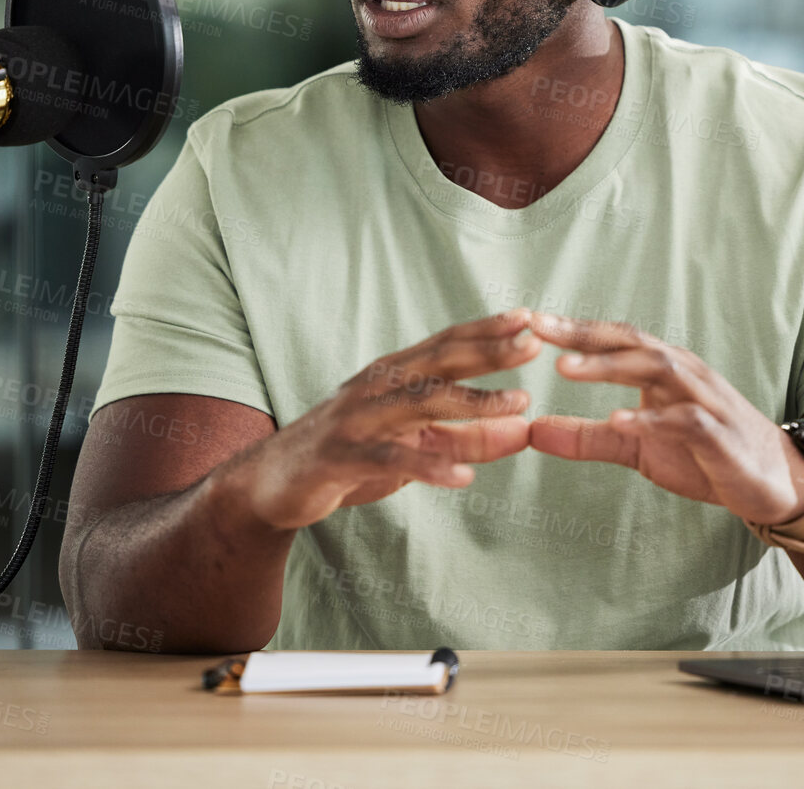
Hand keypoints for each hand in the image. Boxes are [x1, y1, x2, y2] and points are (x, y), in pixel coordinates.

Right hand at [238, 309, 544, 529]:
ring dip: (472, 401)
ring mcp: (356, 420)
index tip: (530, 318)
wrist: (271, 486)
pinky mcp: (340, 457)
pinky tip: (463, 477)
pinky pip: (390, 459)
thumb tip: (527, 429)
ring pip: (420, 403)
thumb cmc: (349, 458)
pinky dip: (428, 465)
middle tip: (533, 340)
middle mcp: (375, 388)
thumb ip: (469, 438)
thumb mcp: (416, 446)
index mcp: (392, 377)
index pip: (446, 345)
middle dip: (488, 350)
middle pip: (439, 362)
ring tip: (517, 403)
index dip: (487, 331)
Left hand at [525, 313, 803, 525]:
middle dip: (583, 334)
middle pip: (631, 342)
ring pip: (655, 369)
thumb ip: (586, 438)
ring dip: (609, 367)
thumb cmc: (702, 455)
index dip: (574, 329)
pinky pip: (684, 420)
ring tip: (566, 368)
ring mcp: (702, 400)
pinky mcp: (717, 435)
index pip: (614, 340)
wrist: (769, 481)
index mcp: (662, 370)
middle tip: (537, 328)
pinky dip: (650, 419)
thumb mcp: (634, 448)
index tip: (529, 321)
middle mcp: (682, 374)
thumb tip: (532, 432)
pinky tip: (619, 421)